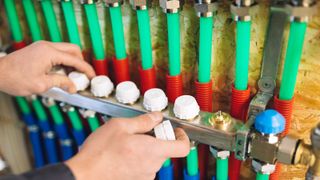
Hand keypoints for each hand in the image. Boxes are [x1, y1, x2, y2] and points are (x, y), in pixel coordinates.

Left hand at [0, 41, 94, 95]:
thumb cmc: (15, 78)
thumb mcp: (41, 84)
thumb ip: (61, 83)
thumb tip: (73, 87)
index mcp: (50, 53)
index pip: (75, 60)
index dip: (86, 69)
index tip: (92, 76)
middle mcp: (47, 46)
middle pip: (73, 50)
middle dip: (81, 62)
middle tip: (83, 75)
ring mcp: (42, 46)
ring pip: (66, 50)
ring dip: (72, 62)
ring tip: (72, 77)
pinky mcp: (39, 49)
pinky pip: (57, 52)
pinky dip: (63, 61)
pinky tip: (61, 72)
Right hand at [66, 112, 189, 179]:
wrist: (85, 175)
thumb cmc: (100, 152)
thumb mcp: (120, 126)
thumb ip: (143, 121)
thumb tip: (156, 117)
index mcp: (152, 150)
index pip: (182, 147)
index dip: (182, 136)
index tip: (175, 130)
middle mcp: (152, 166)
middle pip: (165, 149)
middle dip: (157, 138)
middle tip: (141, 131)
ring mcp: (145, 176)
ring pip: (153, 157)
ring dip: (146, 148)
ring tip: (127, 143)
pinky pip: (144, 166)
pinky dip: (139, 158)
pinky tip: (123, 153)